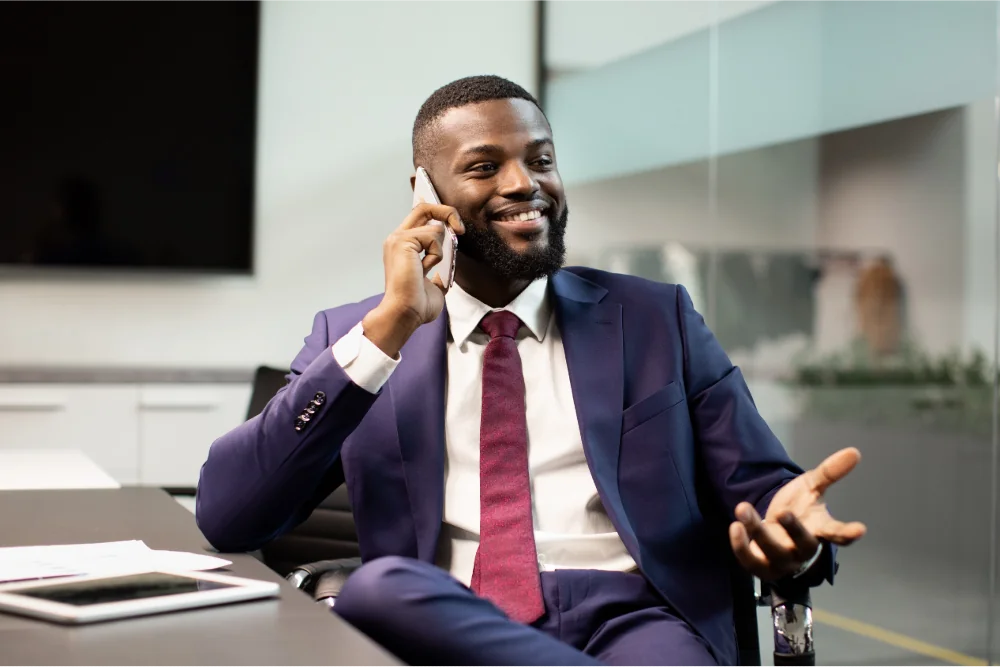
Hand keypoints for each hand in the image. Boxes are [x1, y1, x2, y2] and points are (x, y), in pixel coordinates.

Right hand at [362, 203, 463, 357]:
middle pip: (424, 208)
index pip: (420, 216)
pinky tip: (425, 269)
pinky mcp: (403, 242)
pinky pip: (433, 236)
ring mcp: (398, 239)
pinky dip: (436, 254)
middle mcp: (397, 238)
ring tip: (430, 268)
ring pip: (434, 226)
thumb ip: (439, 267)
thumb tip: (450, 261)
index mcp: (402, 246)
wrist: (405, 313)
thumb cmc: (417, 304)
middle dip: (447, 212)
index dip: (440, 215)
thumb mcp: (435, 281)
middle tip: (460, 229)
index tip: (456, 229)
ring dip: (441, 249)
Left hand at [729, 447, 866, 581]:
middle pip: (803, 544)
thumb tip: (854, 451)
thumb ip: (829, 472)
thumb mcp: (812, 487)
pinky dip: (741, 546)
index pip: (838, 534)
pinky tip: (735, 527)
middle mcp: (803, 549)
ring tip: (743, 508)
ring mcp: (782, 561)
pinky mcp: (761, 566)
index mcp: (820, 530)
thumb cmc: (799, 508)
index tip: (860, 529)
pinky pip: (750, 561)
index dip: (848, 533)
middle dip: (793, 529)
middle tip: (783, 512)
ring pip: (772, 551)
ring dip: (757, 531)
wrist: (775, 529)